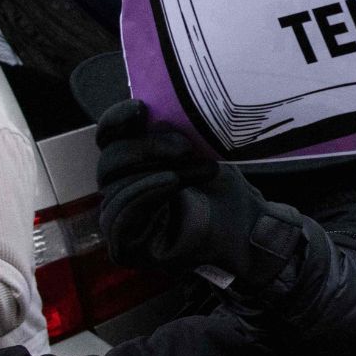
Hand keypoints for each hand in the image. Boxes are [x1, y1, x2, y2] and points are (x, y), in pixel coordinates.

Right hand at [95, 100, 281, 286]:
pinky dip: (145, 193)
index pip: (108, 137)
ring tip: (198, 168)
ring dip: (157, 171)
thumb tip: (158, 115)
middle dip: (146, 147)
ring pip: (115, 186)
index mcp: (132, 162)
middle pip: (110, 159)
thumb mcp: (200, 150)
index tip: (142, 108)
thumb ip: (174, 132)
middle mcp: (121, 188)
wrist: (248, 227)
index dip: (117, 120)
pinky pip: (119, 216)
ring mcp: (121, 218)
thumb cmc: (223, 189)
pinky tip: (170, 181)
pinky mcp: (125, 247)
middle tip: (185, 147)